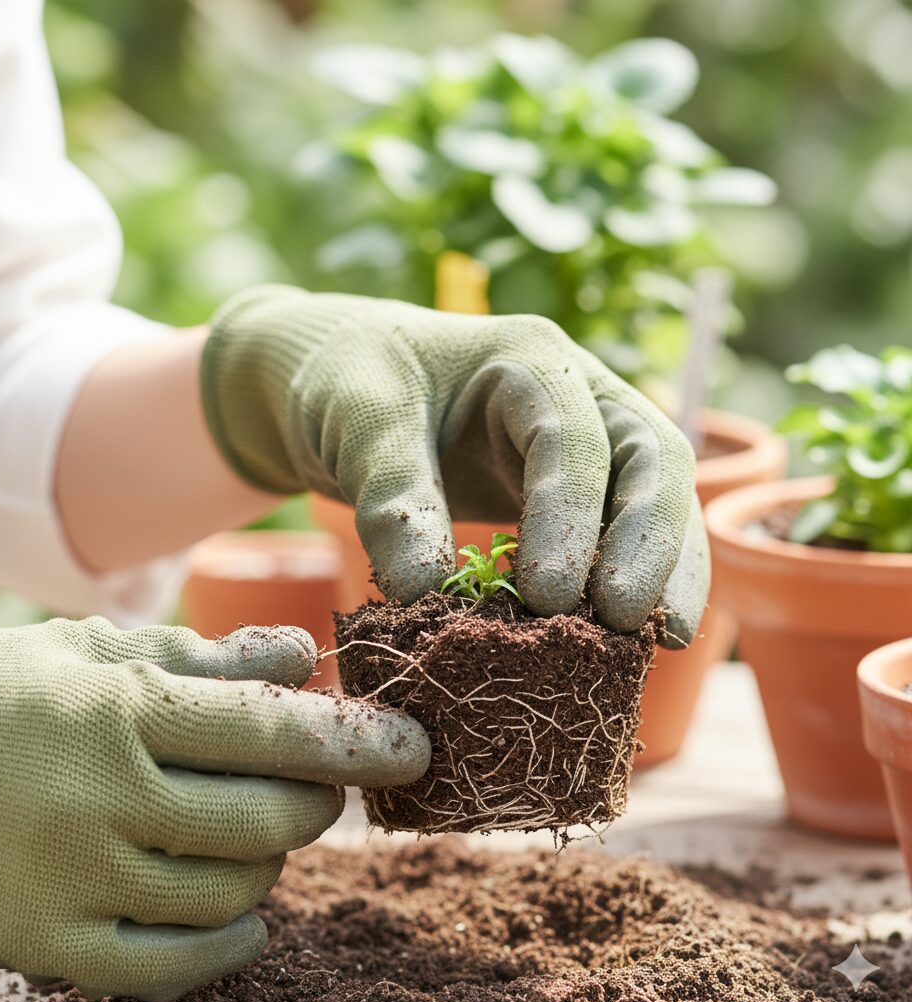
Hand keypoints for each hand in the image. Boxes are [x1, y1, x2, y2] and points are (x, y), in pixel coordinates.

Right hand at [0, 617, 428, 1001]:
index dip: (357, 740)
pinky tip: (250, 913)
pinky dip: (229, 944)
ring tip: (260, 834)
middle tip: (319, 789)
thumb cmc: (7, 690)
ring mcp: (75, 879)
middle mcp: (104, 795)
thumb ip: (208, 654)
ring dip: (273, 863)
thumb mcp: (102, 646)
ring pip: (230, 891)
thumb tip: (303, 656)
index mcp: (124, 708)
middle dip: (318, 805)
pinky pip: (169, 967)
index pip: (271, 730)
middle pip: (266, 820)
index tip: (413, 749)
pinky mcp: (47, 943)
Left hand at [202, 286, 708, 645]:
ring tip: (662, 641)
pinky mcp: (569, 491)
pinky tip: (633, 636)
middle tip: (625, 622)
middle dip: (648, 541)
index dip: (569, 516)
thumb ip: (392, 500)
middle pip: (650, 459)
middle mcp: (575, 395)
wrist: (338, 385)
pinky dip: (634, 577)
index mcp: (528, 358)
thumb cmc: (348, 384)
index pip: (572, 437)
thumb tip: (427, 596)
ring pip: (654, 497)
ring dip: (664, 567)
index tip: (547, 596)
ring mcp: (581, 442)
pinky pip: (620, 531)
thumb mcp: (359, 423)